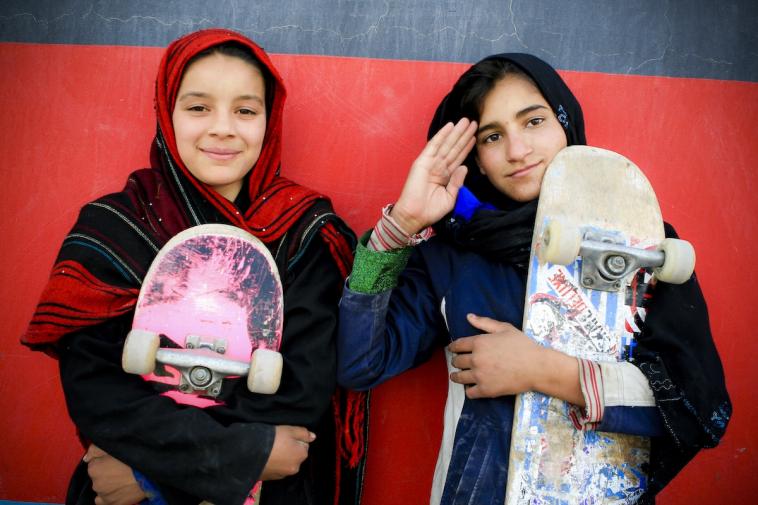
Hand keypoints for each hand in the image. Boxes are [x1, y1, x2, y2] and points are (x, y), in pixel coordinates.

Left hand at [84, 445, 145, 504]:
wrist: (149, 475)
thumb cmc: (134, 458)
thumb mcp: (114, 446)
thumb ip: (96, 449)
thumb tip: (87, 457)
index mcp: (94, 468)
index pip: (94, 463)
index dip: (104, 461)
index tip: (115, 460)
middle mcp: (95, 483)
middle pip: (98, 477)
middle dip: (106, 473)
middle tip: (121, 469)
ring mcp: (103, 495)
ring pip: (101, 489)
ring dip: (108, 485)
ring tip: (123, 480)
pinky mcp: (111, 504)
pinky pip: (104, 501)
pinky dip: (109, 496)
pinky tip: (120, 490)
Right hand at [259, 425, 314, 479]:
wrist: (251, 453)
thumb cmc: (273, 439)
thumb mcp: (290, 430)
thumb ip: (304, 433)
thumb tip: (313, 437)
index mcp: (302, 455)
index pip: (303, 445)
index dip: (294, 439)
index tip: (284, 437)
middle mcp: (295, 467)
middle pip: (294, 455)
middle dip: (288, 449)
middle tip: (276, 443)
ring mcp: (283, 474)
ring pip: (285, 462)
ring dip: (281, 457)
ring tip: (270, 450)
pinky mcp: (271, 478)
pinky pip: (276, 469)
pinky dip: (273, 464)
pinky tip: (266, 458)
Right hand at [390, 118, 476, 233]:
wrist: (415, 216)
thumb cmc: (431, 211)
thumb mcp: (450, 197)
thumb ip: (457, 182)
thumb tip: (464, 166)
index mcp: (445, 176)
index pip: (458, 158)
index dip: (466, 147)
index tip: (475, 136)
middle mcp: (438, 167)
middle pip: (454, 148)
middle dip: (463, 136)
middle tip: (473, 123)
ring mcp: (430, 163)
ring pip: (446, 144)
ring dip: (456, 132)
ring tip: (466, 121)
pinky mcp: (423, 161)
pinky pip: (434, 146)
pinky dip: (442, 135)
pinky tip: (450, 126)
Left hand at [448, 314, 582, 404]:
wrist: (536, 367)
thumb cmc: (523, 345)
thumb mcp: (505, 328)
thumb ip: (485, 322)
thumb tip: (468, 316)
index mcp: (479, 342)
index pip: (457, 345)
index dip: (453, 347)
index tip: (452, 349)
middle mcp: (476, 359)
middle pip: (457, 361)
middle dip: (456, 361)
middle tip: (457, 362)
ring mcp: (480, 375)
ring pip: (459, 377)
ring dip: (456, 376)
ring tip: (457, 376)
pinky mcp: (486, 390)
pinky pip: (469, 392)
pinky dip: (468, 390)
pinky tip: (471, 387)